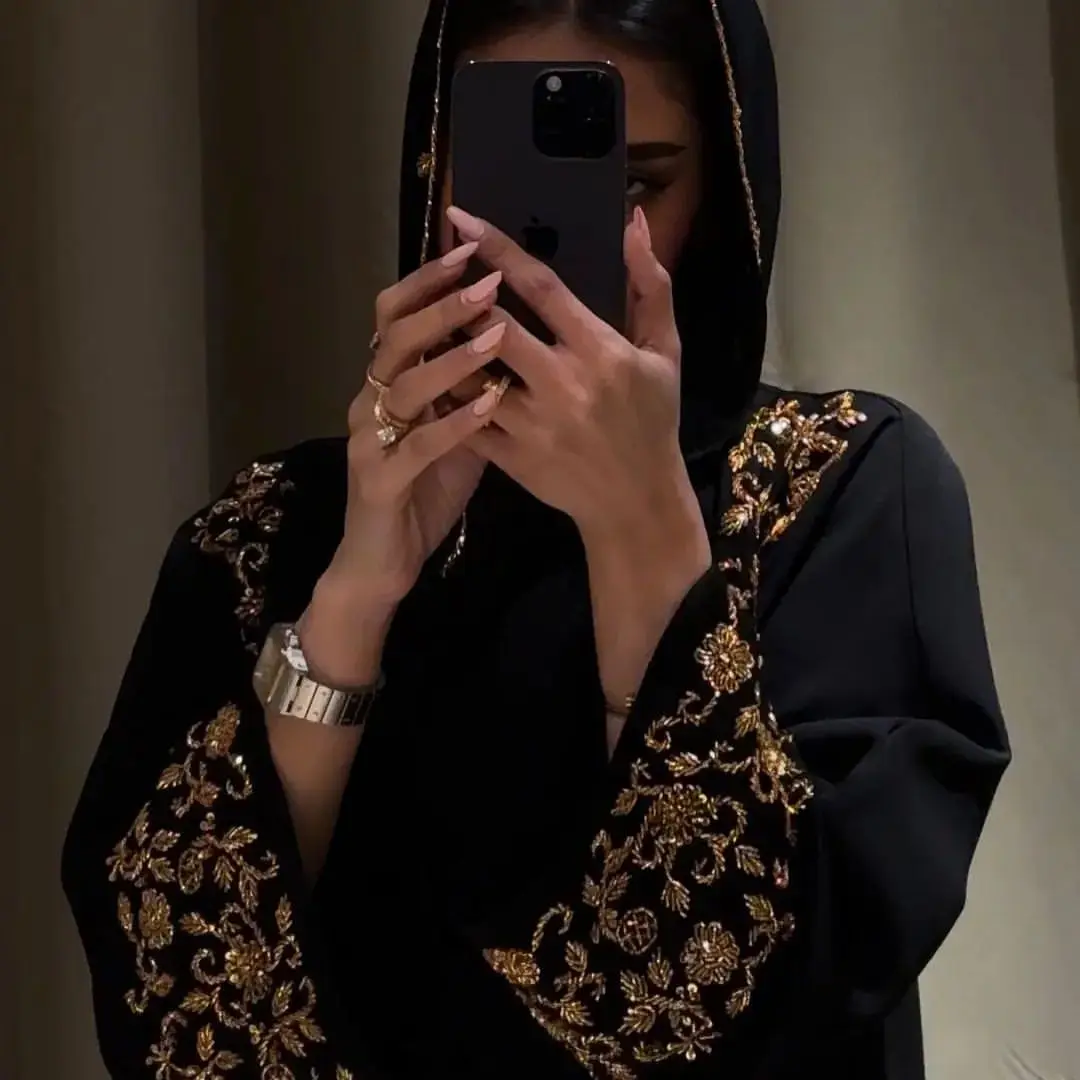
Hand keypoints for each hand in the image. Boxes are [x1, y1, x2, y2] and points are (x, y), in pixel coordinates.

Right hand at [301, 242, 507, 681]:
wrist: (386, 558)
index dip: (429, 280)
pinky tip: (488, 406)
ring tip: (496, 336)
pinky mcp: (379, 479)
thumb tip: (513, 334)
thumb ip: (472, 382)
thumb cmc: (426, 488)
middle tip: (488, 282)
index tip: (473, 248)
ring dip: (450, 357)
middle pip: (394, 334)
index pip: (398, 312)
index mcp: (390, 380)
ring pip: (401, 384)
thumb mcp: (455, 425)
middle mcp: (371, 399)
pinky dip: (452, 424)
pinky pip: (416, 446)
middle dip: (441, 305)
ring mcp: (370, 438)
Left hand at [450, 203, 707, 559]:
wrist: (638, 502)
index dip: (496, 249)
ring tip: (428, 323)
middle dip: (459, 296)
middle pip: (493, 327)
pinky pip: (464, 420)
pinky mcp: (511, 458)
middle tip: (437, 274)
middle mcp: (561, 384)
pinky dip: (445, 395)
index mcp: (598, 350)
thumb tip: (633, 222)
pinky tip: (434, 376)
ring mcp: (532, 425)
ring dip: (446, 346)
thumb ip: (651, 285)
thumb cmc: (652, 421)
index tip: (462, 220)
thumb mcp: (664, 352)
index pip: (539, 287)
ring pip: (470, 374)